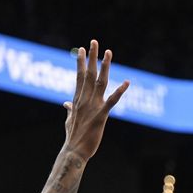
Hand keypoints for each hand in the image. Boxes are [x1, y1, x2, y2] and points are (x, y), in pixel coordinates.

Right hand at [63, 39, 129, 160]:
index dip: (81, 62)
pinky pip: (112, 101)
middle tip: (94, 41)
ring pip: (99, 82)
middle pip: (88, 74)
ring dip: (104, 66)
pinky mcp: (101, 115)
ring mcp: (93, 106)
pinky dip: (120, 91)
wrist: (74, 151)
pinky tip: (127, 82)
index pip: (79, 77)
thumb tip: (66, 104)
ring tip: (108, 52)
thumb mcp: (69, 120)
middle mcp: (84, 99)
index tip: (82, 49)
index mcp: (78, 100)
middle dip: (91, 57)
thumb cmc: (73, 137)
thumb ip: (69, 109)